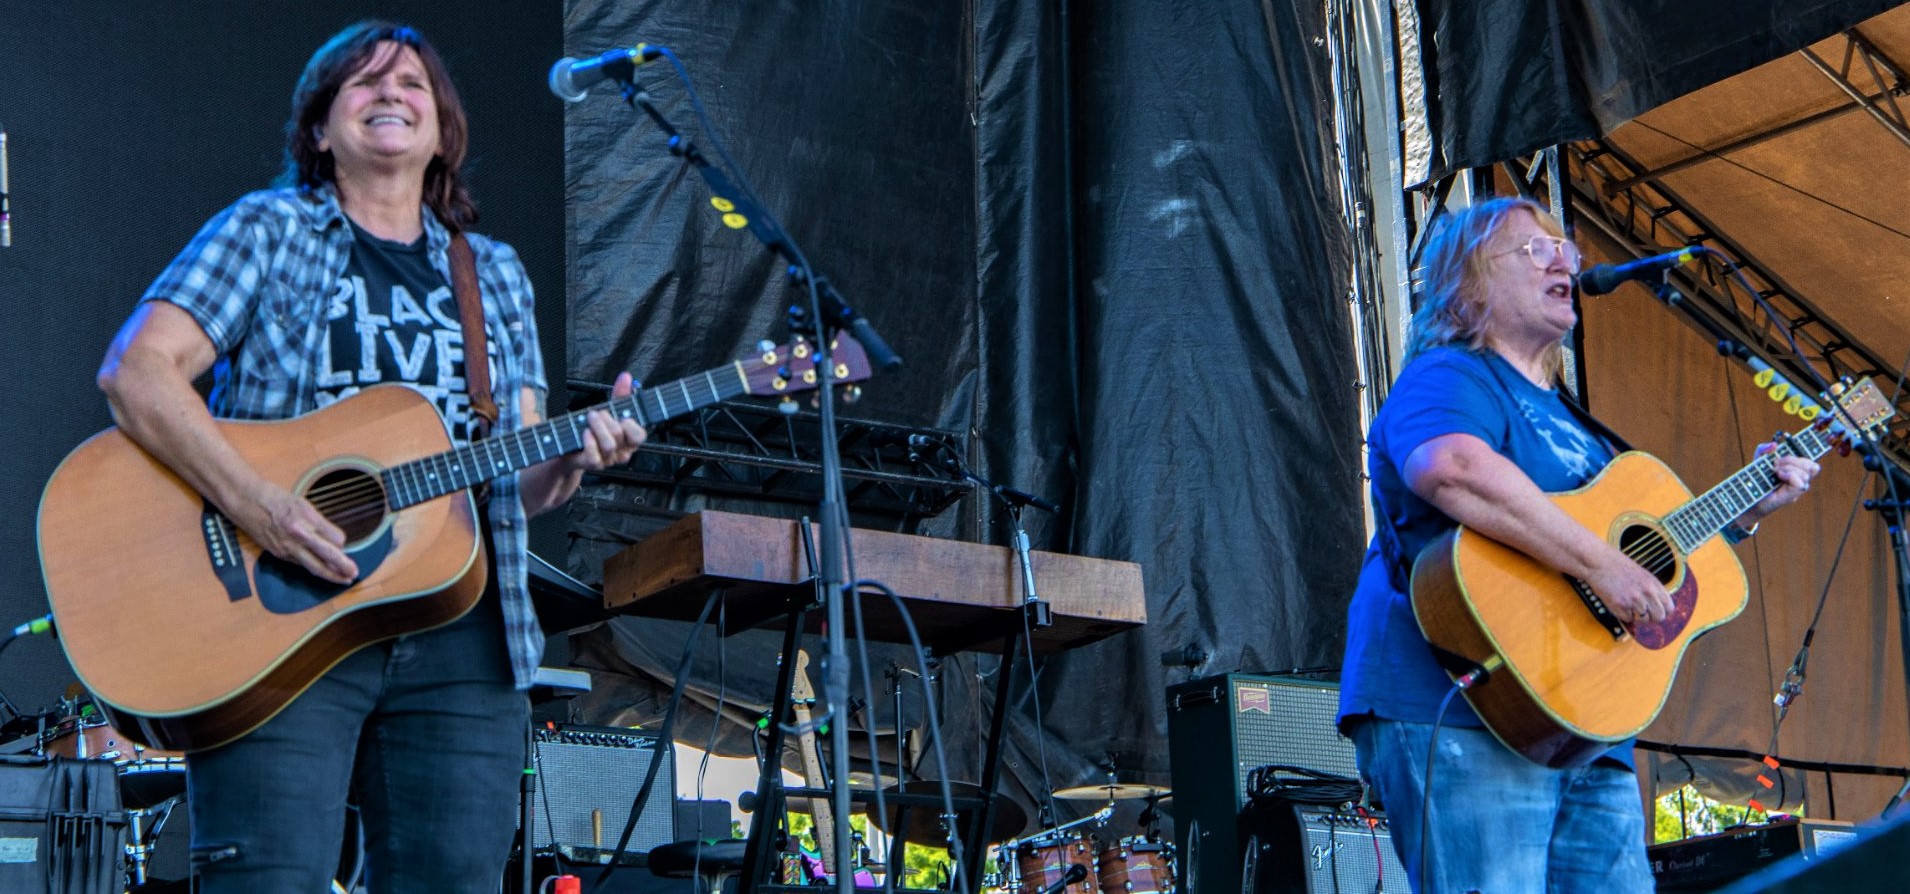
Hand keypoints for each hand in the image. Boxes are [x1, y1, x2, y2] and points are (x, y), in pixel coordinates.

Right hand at [238, 482, 356, 584]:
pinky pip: (300, 564)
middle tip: (354, 574)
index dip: (341, 542)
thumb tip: (332, 539)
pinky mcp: (279, 554)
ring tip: (343, 580)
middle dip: (343, 566)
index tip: (341, 543)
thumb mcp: (303, 504)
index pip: (336, 538)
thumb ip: (318, 522)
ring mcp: (288, 547)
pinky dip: (312, 567)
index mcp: (308, 518)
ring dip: (331, 575)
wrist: (246, 501)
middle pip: (329, 556)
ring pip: (314, 566)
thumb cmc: (275, 498)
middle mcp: (300, 534)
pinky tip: (320, 570)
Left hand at [563, 371, 646, 472]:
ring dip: (597, 426)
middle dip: (607, 418)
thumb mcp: (609, 410)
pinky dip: (589, 441)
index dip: (632, 425)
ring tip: (589, 418)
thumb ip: (620, 394)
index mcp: (629, 440)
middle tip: (597, 413)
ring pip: (609, 445)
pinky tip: (585, 432)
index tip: (622, 416)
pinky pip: (594, 455)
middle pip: (620, 435)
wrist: (570, 448)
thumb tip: (626, 377)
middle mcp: (621, 452)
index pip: (640, 436)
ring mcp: (607, 460)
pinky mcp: (593, 464)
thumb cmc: (593, 429)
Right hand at [1584, 545, 1671, 626]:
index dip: (1662, 612)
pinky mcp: (1620, 605)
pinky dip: (1622, 614)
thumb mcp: (1642, 575)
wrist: (1599, 561)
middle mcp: (1647, 592)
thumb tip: (1657, 607)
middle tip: (1640, 612)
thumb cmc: (1617, 566)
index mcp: (1654, 584)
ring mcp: (1634, 599)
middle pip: (1659, 617)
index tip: (1654, 612)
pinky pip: (1627, 619)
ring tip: (1626, 605)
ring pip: (1643, 620)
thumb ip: (1652, 590)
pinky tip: (1617, 603)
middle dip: (1650, 617)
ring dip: (1635, 616)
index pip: (1669, 607)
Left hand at [1742, 443, 1820, 522]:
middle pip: (1812, 466)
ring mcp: (1797, 489)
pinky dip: (1789, 475)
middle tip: (1776, 463)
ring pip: (1806, 474)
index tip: (1792, 452)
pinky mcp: (1792, 496)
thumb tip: (1775, 445)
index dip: (1808, 457)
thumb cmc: (1756, 478)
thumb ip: (1765, 449)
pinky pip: (1800, 483)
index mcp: (1798, 471)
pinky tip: (1779, 475)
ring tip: (1775, 470)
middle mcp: (1801, 480)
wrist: (1748, 495)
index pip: (1812, 464)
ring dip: (1788, 467)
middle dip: (1792, 460)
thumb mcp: (1759, 459)